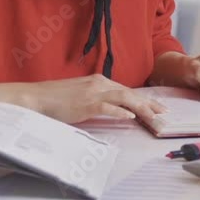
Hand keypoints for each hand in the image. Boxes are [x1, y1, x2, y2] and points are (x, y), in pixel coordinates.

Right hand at [26, 74, 167, 123]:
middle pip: (130, 93)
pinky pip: (107, 107)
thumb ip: (96, 99)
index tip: (156, 107)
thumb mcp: (81, 96)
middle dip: (149, 104)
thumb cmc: (56, 99)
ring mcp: (92, 92)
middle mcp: (99, 83)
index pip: (127, 90)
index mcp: (99, 81)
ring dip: (142, 108)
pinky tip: (131, 118)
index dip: (144, 99)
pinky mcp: (85, 103)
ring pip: (124, 98)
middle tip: (164, 114)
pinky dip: (120, 112)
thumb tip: (112, 108)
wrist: (36, 97)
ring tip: (154, 117)